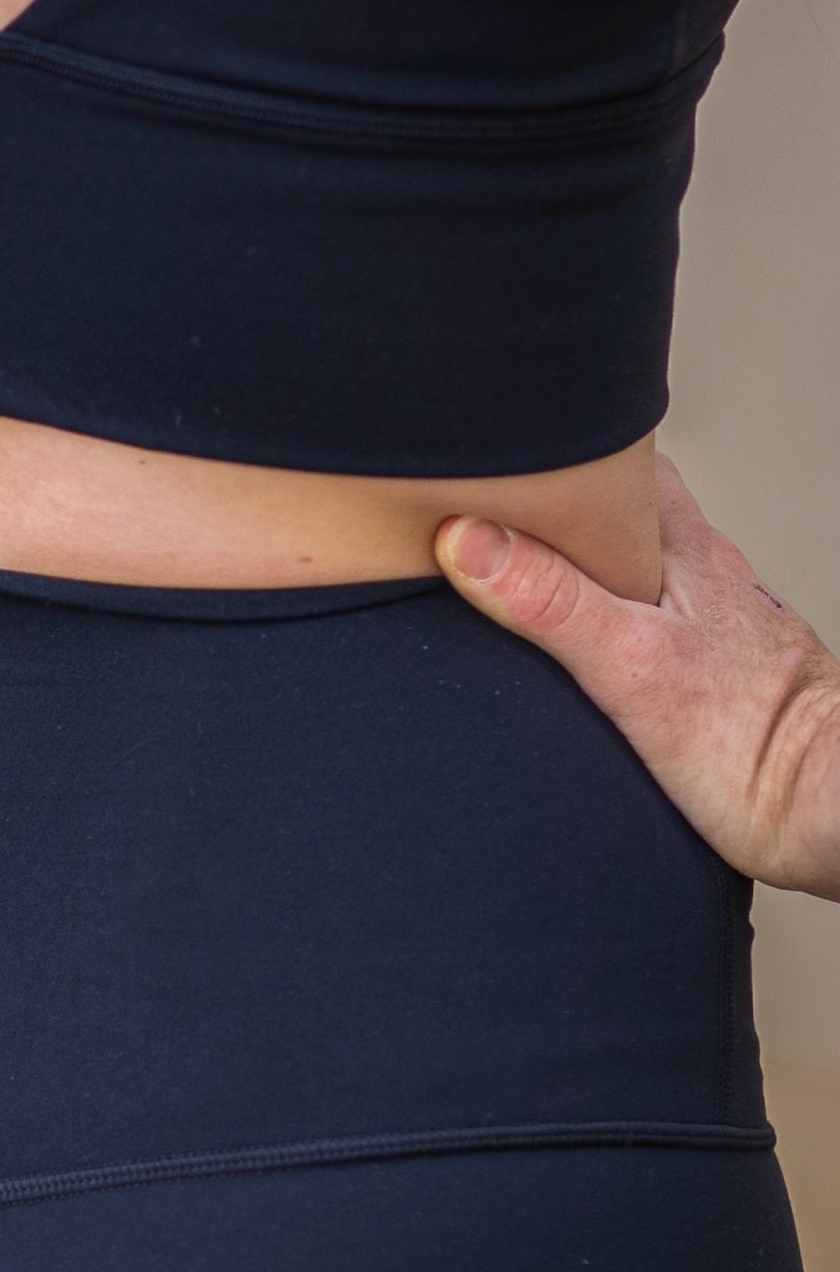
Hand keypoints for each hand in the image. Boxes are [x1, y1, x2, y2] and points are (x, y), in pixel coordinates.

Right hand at [435, 454, 839, 900]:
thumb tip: (467, 537)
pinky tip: (591, 662)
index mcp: (686, 549)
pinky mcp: (720, 679)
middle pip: (627, 518)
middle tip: (497, 525)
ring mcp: (718, 627)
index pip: (622, 467)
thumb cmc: (752, 746)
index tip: (500, 463)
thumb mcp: (629, 666)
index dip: (563, 457)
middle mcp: (707, 576)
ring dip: (591, 578)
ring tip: (526, 592)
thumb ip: (549, 601)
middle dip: (565, 519)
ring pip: (643, 575)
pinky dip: (618, 631)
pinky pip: (656, 631)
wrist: (826, 813)